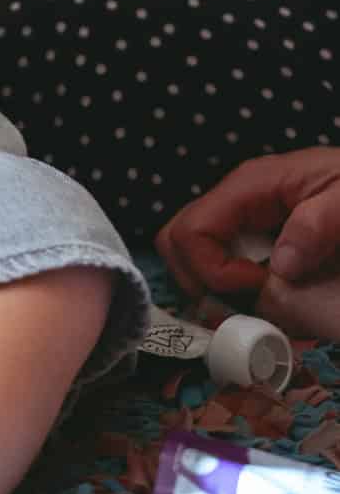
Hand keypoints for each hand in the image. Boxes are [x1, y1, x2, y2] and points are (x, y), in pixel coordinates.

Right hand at [155, 148, 339, 334]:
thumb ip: (318, 224)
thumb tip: (282, 265)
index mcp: (250, 187)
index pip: (192, 232)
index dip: (214, 272)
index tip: (259, 286)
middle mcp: (234, 202)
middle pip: (175, 242)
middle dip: (198, 283)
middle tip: (242, 306)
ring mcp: (240, 220)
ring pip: (190, 258)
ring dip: (214, 292)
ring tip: (257, 306)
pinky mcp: (251, 238)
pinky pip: (218, 265)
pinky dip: (231, 292)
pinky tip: (267, 298)